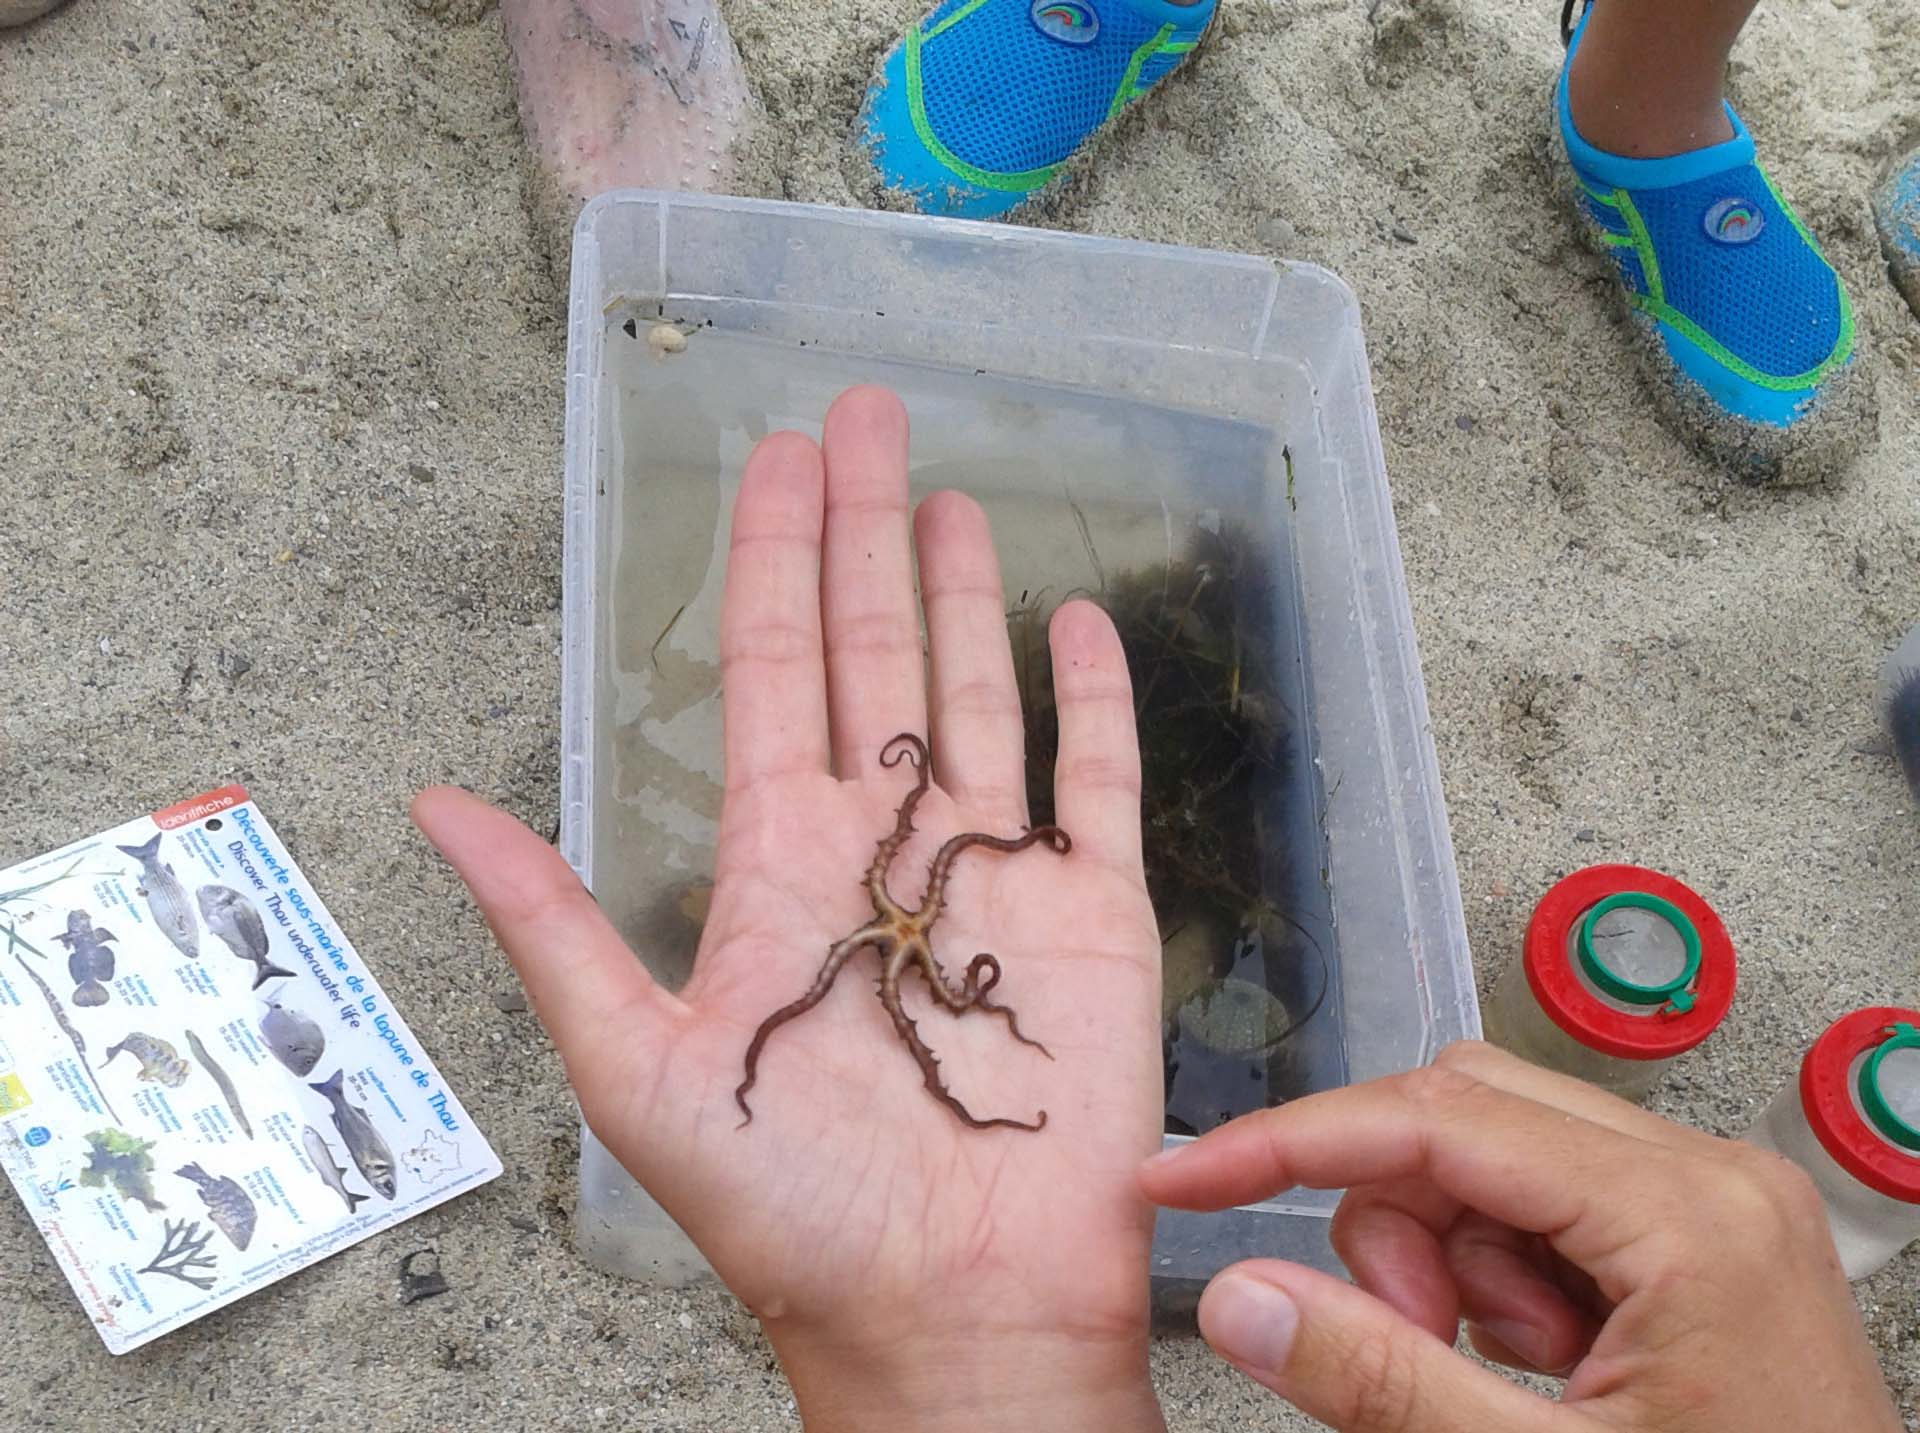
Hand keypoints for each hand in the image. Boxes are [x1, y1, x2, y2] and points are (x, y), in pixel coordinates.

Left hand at [415, 387, 1166, 1431]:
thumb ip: (550, 930)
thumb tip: (435, 811)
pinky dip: (1095, 700)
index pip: (771, 672)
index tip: (775, 460)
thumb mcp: (640, 1070)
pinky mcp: (1092, 912)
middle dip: (865, 528)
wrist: (952, 1309)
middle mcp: (886, 845)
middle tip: (866, 416)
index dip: (770, 561)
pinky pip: (1099, 780)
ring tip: (950, 493)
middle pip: (873, 650)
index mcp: (781, 866)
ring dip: (965, 590)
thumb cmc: (797, 1213)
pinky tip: (1079, 624)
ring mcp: (994, 870)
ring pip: (979, 690)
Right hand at [1140, 1041, 1900, 1432]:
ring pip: (1489, 1159)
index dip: (1290, 1144)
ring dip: (1447, 1262)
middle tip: (1404, 1340)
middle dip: (1394, 1223)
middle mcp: (1707, 1178)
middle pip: (1461, 1116)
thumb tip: (1240, 1298)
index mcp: (1687, 1217)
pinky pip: (1539, 1209)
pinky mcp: (1695, 1242)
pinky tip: (1537, 1366)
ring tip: (1494, 1375)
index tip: (1188, 1179)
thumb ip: (1382, 1383)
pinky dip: (1497, 1281)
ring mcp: (1707, 1204)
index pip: (1437, 1118)